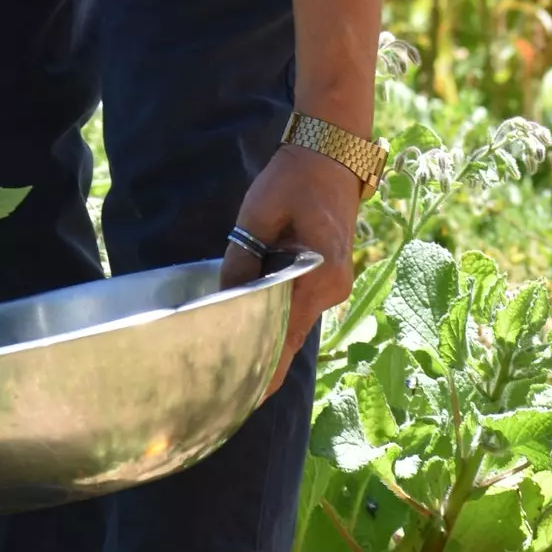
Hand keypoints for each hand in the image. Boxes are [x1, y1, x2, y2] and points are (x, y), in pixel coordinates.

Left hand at [218, 142, 358, 393]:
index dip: (264, 369)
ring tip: (224, 361)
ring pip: (293, 324)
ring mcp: (333, 286)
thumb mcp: (259, 215)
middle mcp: (333, 289)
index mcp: (320, 276)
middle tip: (217, 383)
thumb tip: (226, 299)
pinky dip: (276, 320)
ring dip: (265, 339)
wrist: (332, 154)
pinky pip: (298, 308)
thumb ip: (243, 256)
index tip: (239, 397)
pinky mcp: (327, 278)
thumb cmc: (294, 179)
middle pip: (290, 337)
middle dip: (259, 361)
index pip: (287, 336)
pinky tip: (247, 329)